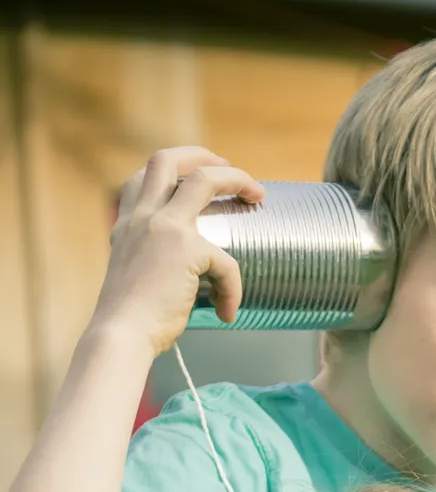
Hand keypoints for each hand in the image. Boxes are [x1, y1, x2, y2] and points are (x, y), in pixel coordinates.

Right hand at [93, 146, 265, 355]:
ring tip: (258, 196)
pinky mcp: (186, 250)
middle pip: (167, 160)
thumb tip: (189, 279)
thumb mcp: (135, 279)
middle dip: (202, 155)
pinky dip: (233, 285)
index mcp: (127, 225)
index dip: (172, 169)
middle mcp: (142, 217)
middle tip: (229, 169)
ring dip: (237, 179)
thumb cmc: (131, 321)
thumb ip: (154, 265)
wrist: (121, 335)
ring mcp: (163, 228)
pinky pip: (226, 262)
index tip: (195, 173)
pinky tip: (229, 309)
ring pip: (203, 179)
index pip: (143, 178)